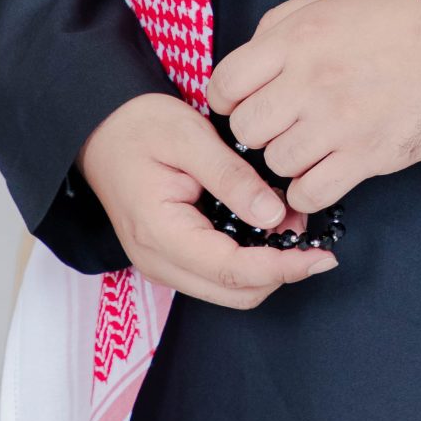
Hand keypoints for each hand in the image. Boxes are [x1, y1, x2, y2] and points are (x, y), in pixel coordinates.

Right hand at [77, 92, 339, 308]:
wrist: (100, 128)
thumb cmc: (138, 126)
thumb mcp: (189, 137)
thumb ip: (232, 178)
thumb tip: (274, 214)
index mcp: (160, 234)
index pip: (232, 271)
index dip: (283, 268)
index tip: (320, 257)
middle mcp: (159, 261)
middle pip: (236, 293)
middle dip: (281, 270)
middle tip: (308, 231)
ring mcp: (163, 264)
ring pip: (230, 291)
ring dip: (267, 267)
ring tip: (289, 223)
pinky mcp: (172, 257)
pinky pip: (218, 276)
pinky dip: (250, 260)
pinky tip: (265, 226)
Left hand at [207, 0, 420, 215]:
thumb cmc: (400, 15)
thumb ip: (283, 23)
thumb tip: (250, 57)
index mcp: (297, 38)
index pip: (225, 83)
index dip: (228, 97)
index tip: (243, 101)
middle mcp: (310, 82)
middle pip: (246, 129)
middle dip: (258, 129)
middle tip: (281, 124)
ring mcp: (338, 122)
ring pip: (276, 164)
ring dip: (287, 159)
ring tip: (311, 144)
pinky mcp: (368, 155)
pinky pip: (311, 193)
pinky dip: (310, 190)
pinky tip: (324, 171)